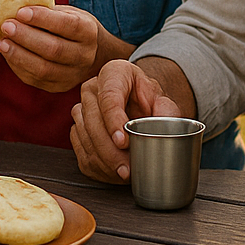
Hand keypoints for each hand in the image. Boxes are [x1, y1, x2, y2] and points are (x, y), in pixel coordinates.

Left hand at [0, 5, 121, 92]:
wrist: (90, 53)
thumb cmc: (70, 26)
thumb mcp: (67, 13)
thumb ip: (47, 12)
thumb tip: (14, 5)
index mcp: (89, 32)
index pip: (67, 25)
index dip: (43, 18)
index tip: (21, 11)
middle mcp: (84, 56)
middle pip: (54, 49)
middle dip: (26, 37)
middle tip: (6, 26)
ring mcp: (72, 75)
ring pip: (43, 69)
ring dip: (19, 55)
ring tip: (2, 42)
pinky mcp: (58, 87)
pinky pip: (35, 79)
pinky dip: (18, 66)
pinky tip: (7, 54)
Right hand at [69, 60, 179, 183]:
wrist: (139, 106)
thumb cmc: (149, 101)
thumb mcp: (163, 102)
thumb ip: (166, 112)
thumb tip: (163, 127)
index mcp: (114, 73)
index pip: (109, 96)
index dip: (113, 121)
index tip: (123, 142)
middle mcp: (92, 88)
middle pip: (93, 120)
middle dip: (109, 149)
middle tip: (127, 167)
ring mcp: (81, 108)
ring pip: (84, 136)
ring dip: (103, 160)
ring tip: (124, 171)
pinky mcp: (77, 128)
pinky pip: (80, 151)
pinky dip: (95, 165)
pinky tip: (112, 172)